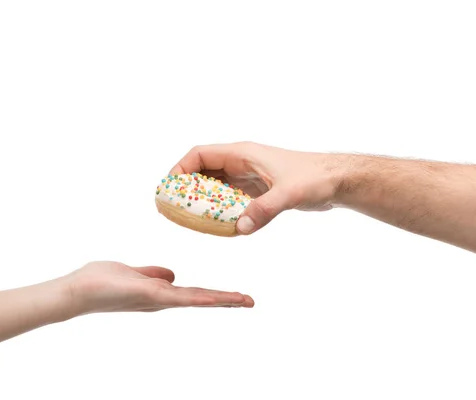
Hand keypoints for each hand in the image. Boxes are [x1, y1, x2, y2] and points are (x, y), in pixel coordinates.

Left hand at [56, 261, 254, 318]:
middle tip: (251, 301)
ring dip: (221, 300)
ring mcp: (156, 299)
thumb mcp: (132, 272)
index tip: (236, 295)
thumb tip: (171, 274)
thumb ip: (151, 272)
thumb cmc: (99, 281)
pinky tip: (216, 297)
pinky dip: (201, 297)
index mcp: (158, 293)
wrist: (76, 291)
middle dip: (225, 301)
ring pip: (195, 299)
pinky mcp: (149, 295)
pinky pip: (179, 296)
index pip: (192, 293)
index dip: (215, 294)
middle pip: (199, 299)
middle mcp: (160, 300)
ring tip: (245, 300)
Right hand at [170, 141, 343, 234]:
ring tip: (187, 219)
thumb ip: (263, 210)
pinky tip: (216, 226)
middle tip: (171, 208)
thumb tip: (238, 228)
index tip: (169, 189)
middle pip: (203, 170)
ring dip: (201, 200)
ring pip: (215, 186)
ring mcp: (249, 176)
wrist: (337, 181)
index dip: (180, 169)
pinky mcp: (257, 190)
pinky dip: (219, 209)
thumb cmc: (315, 178)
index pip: (200, 154)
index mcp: (243, 153)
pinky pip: (229, 198)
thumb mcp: (289, 194)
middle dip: (186, 187)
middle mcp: (242, 163)